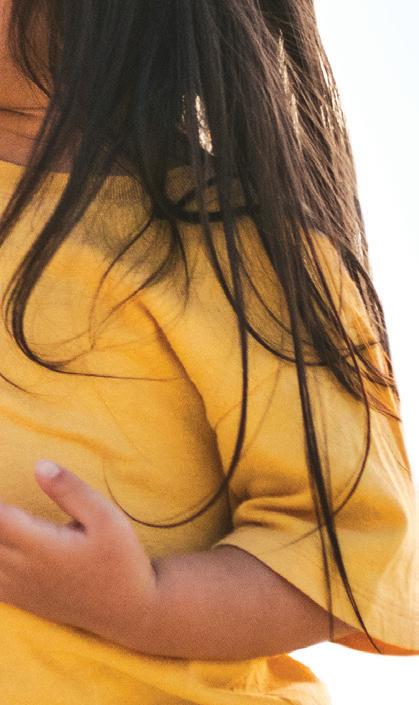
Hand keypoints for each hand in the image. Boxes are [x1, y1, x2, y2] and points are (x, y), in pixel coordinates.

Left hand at [0, 460, 157, 650]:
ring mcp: (20, 588)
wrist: (130, 611)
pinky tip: (5, 549)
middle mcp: (23, 569)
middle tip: (5, 509)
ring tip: (5, 522)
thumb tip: (40, 466)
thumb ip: (71, 491)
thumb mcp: (106, 518)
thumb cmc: (122, 560)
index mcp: (41, 546)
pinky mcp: (23, 600)